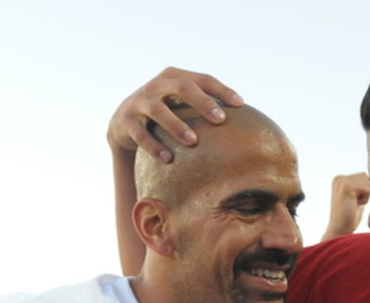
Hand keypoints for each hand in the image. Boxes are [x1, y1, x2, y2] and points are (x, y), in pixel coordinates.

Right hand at [107, 68, 243, 162]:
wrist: (123, 123)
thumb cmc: (165, 114)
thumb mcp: (182, 106)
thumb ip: (205, 108)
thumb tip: (246, 125)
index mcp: (175, 77)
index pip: (202, 79)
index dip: (222, 90)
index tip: (241, 105)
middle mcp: (157, 85)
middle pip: (182, 87)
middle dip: (203, 102)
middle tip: (220, 120)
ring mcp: (139, 101)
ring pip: (158, 110)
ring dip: (177, 125)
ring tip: (193, 142)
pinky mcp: (126, 120)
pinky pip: (140, 133)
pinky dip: (154, 146)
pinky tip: (168, 159)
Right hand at [320, 173, 369, 241]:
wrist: (340, 230)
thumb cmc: (350, 217)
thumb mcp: (356, 197)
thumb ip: (361, 187)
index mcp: (339, 179)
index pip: (364, 176)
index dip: (364, 191)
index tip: (352, 202)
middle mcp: (339, 177)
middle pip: (366, 177)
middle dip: (365, 192)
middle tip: (353, 204)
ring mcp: (342, 181)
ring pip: (368, 183)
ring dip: (365, 196)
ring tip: (353, 205)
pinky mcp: (347, 187)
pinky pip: (368, 189)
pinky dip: (365, 199)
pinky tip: (353, 205)